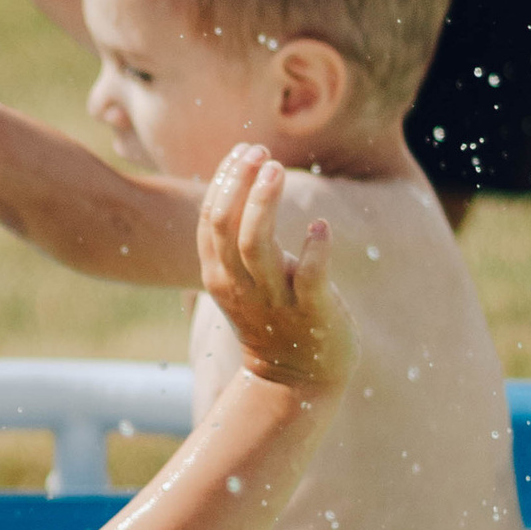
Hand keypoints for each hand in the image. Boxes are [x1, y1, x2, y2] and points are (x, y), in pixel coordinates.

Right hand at [196, 144, 350, 394]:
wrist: (296, 380)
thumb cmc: (271, 319)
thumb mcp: (240, 283)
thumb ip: (234, 242)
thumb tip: (237, 185)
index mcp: (220, 275)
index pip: (210, 220)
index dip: (224, 181)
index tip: (245, 149)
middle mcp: (240, 285)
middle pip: (225, 226)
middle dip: (238, 184)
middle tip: (260, 151)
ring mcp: (275, 299)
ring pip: (258, 244)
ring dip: (264, 204)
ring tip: (276, 170)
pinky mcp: (311, 310)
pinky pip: (311, 276)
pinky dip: (315, 249)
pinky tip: (320, 226)